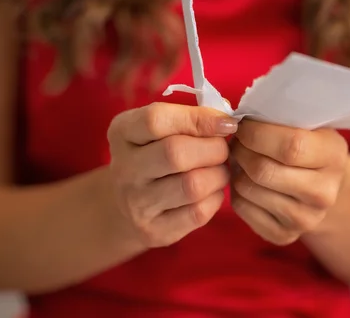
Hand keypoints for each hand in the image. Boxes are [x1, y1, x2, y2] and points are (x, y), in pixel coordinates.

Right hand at [106, 102, 237, 247]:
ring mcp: (136, 204)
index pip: (156, 119)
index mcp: (122, 132)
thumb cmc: (156, 153)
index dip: (199, 119)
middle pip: (176, 153)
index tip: (227, 122)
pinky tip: (211, 191)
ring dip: (219, 174)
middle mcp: (124, 169)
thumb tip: (227, 121)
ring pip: (193, 185)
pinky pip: (199, 213)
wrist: (128, 204)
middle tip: (224, 148)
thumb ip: (190, 118)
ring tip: (219, 169)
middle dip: (214, 148)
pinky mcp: (154, 231)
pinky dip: (215, 198)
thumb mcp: (161, 128)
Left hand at [230, 121, 348, 245]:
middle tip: (238, 141)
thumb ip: (280, 116)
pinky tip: (246, 178)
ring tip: (242, 158)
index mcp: (334, 155)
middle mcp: (325, 192)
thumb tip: (234, 116)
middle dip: (241, 150)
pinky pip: (242, 208)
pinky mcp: (284, 236)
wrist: (323, 186)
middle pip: (264, 170)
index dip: (256, 133)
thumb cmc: (307, 144)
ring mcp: (306, 219)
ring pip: (248, 189)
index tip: (244, 124)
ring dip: (235, 169)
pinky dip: (235, 190)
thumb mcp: (307, 123)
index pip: (290, 145)